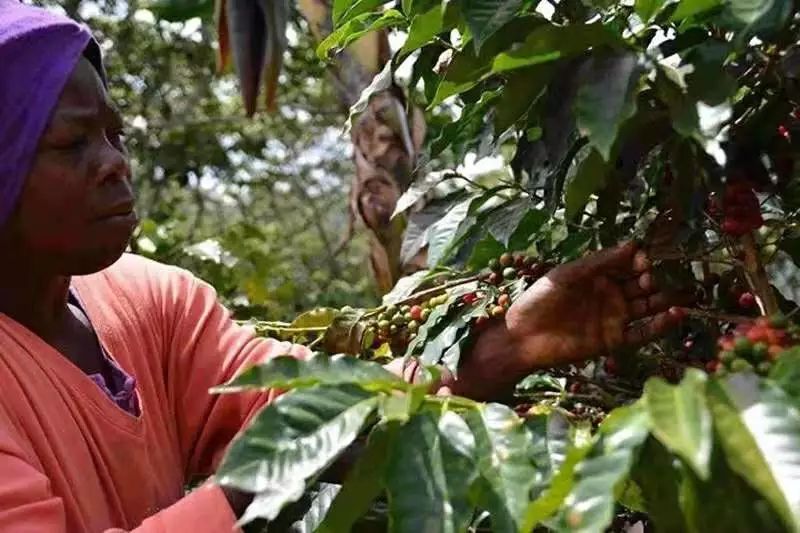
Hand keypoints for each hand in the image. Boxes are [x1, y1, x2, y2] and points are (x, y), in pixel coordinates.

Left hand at [447, 242, 687, 399]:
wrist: (521, 337)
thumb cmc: (538, 299)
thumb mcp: (567, 275)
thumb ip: (599, 262)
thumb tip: (634, 245)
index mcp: (599, 274)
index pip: (630, 263)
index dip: (644, 260)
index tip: (653, 257)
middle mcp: (611, 294)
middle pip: (644, 284)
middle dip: (661, 278)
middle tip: (679, 272)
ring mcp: (615, 317)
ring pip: (649, 307)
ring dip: (667, 299)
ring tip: (689, 291)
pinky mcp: (614, 340)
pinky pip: (642, 333)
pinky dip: (660, 326)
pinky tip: (676, 315)